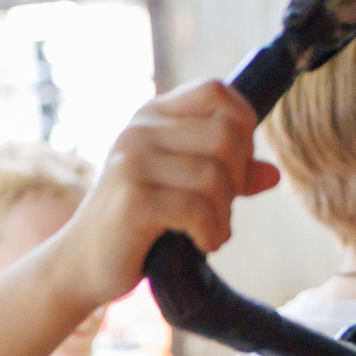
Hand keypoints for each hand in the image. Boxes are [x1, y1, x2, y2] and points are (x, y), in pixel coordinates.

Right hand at [54, 80, 278, 306]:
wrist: (80, 263)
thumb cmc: (136, 224)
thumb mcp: (181, 189)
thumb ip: (226, 176)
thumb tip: (274, 175)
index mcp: (152, 116)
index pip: (217, 91)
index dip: (243, 125)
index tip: (235, 166)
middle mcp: (139, 130)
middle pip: (226, 134)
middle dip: (238, 178)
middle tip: (223, 207)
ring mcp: (131, 162)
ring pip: (215, 176)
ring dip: (224, 214)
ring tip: (211, 232)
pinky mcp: (131, 200)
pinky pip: (197, 209)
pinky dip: (211, 232)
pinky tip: (203, 243)